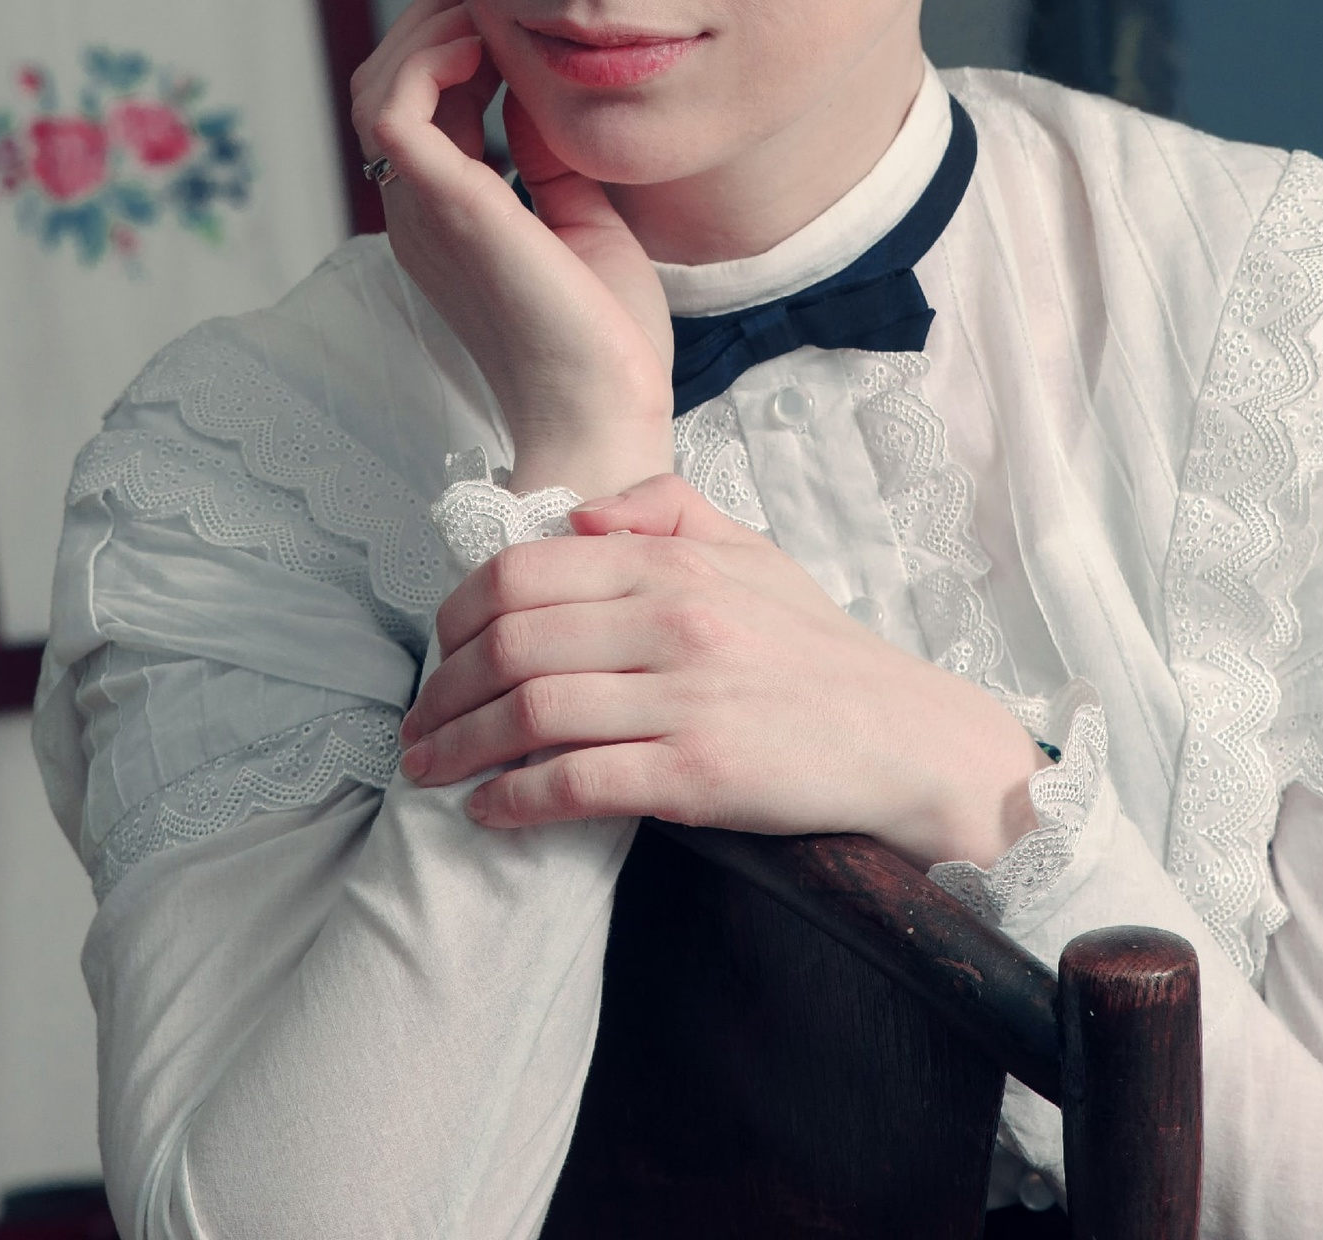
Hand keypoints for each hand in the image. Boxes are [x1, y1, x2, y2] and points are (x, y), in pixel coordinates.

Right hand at [350, 0, 673, 494]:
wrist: (606, 412)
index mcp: (446, 218)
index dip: (458, 44)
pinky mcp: (444, 207)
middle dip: (435, 21)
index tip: (515, 15)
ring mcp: (421, 210)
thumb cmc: (604, 338)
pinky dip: (431, 58)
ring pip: (377, 85)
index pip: (422, 106)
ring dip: (430, 29)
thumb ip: (549, 158)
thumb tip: (536, 90)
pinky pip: (394, 108)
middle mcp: (418, 212)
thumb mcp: (582, 221)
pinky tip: (486, 50)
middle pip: (386, 83)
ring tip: (488, 12)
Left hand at [398, 476, 1043, 868]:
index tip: (435, 651)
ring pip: (531, 711)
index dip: (456, 613)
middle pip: (511, 641)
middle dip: (441, 687)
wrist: (909, 738)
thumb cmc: (819, 649)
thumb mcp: (754, 551)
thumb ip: (666, 512)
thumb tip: (577, 516)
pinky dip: (516, 798)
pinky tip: (487, 811)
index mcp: (674, 563)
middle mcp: (672, 619)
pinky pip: (578, 782)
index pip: (524, 572)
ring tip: (427, 770)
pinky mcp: (697, 774)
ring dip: (460, 745)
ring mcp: (684, 697)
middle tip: (413, 722)